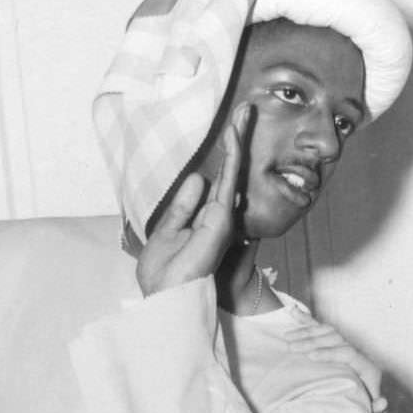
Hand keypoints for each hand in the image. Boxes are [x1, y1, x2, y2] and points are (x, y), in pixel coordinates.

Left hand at [137, 103, 248, 296]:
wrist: (173, 302)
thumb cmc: (170, 278)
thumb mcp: (168, 233)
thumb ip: (184, 208)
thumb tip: (199, 178)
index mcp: (203, 220)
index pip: (214, 183)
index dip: (222, 158)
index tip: (229, 131)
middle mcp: (217, 217)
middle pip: (228, 172)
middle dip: (236, 141)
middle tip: (245, 110)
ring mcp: (222, 219)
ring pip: (232, 171)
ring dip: (238, 140)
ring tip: (244, 112)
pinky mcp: (222, 221)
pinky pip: (229, 181)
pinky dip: (232, 156)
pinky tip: (235, 133)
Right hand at [286, 319, 387, 412]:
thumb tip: (382, 401)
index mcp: (367, 369)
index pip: (348, 353)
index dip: (329, 353)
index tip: (310, 357)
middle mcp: (358, 355)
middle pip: (335, 339)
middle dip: (312, 341)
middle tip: (292, 347)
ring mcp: (345, 349)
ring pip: (327, 332)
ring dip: (306, 333)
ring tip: (288, 338)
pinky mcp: (334, 349)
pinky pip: (320, 331)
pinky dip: (306, 322)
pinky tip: (293, 313)